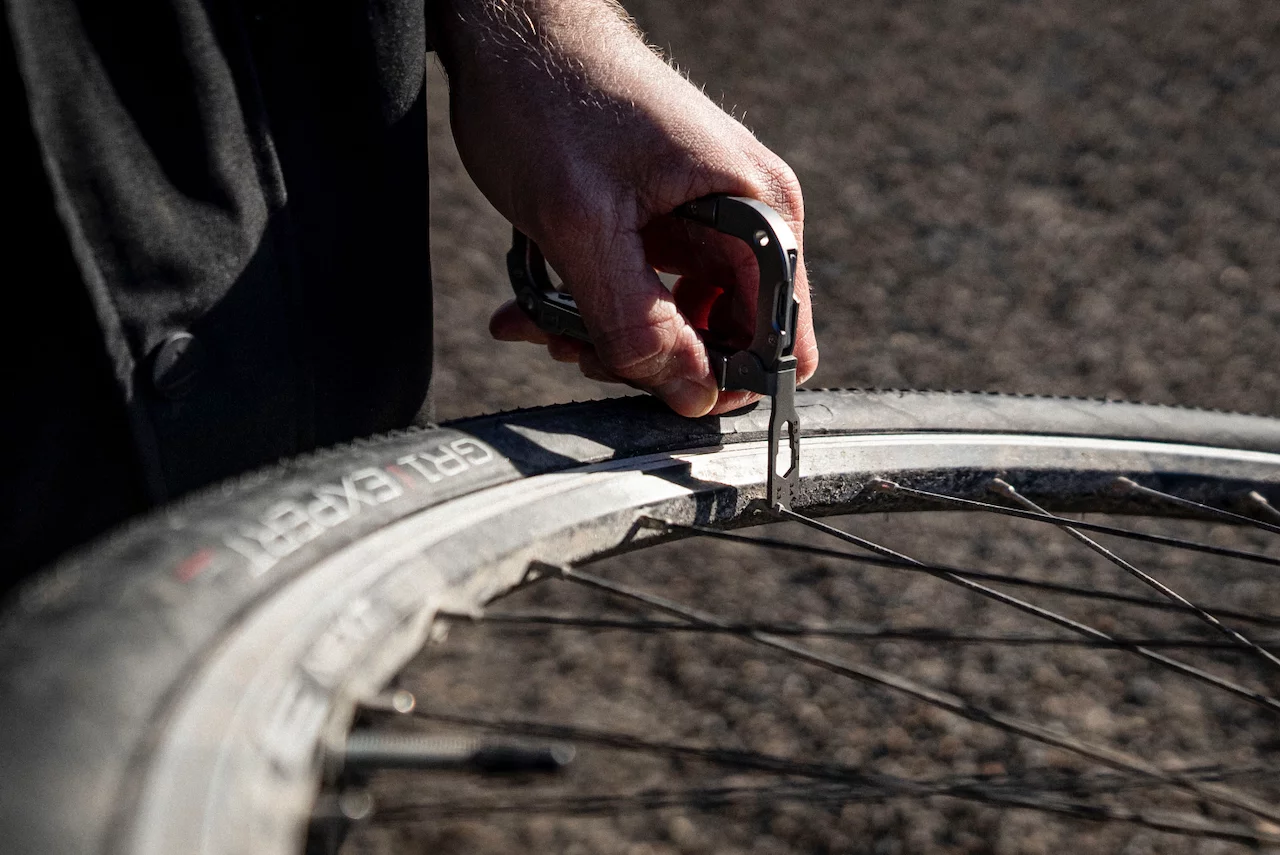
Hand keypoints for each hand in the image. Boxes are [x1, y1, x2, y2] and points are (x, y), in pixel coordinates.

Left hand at [429, 0, 817, 415]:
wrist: (511, 26)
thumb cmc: (549, 97)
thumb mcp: (583, 222)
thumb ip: (637, 319)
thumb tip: (691, 395)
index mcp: (755, 211)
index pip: (781, 339)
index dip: (721, 379)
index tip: (649, 383)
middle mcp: (743, 219)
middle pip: (725, 340)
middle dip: (648, 361)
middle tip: (576, 346)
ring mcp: (703, 221)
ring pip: (677, 325)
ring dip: (609, 339)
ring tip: (542, 318)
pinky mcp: (663, 223)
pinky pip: (645, 294)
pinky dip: (593, 311)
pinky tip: (537, 304)